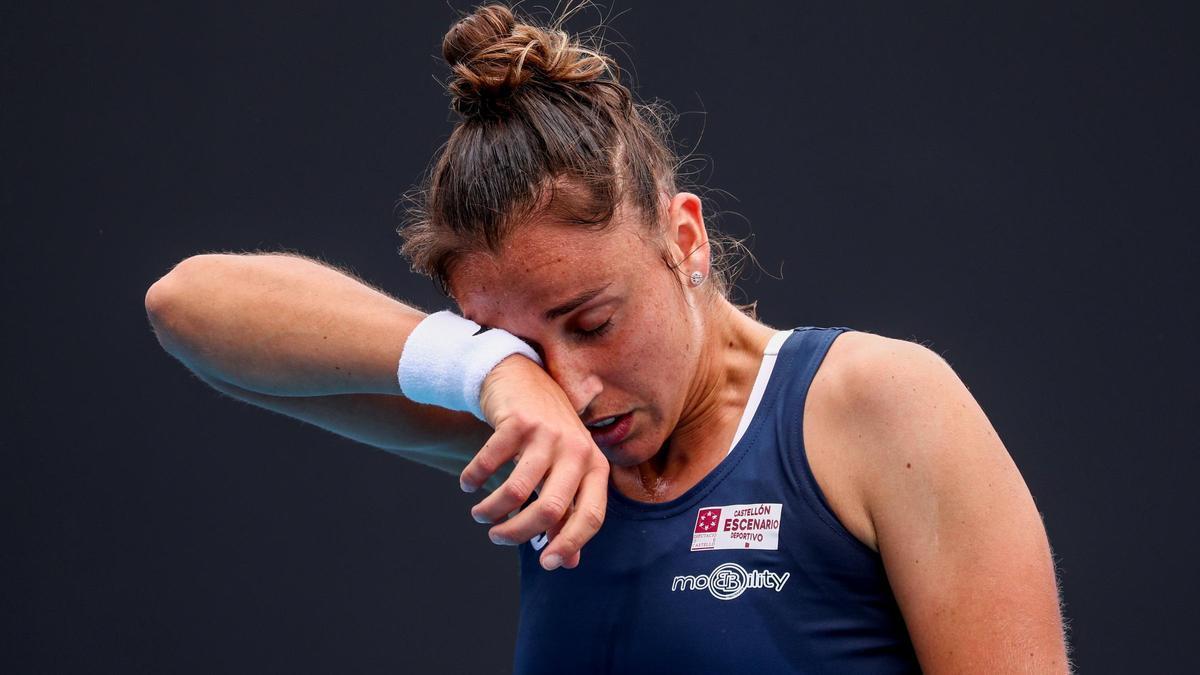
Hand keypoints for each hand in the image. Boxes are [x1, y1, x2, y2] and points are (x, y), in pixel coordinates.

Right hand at [459, 354, 609, 570]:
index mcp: (595, 466)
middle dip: (518, 532)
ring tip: (480, 514)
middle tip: (496, 537)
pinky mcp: (518, 420)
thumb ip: (568, 514)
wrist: (523, 376)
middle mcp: (577, 449)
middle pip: (550, 509)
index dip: (569, 545)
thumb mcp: (565, 471)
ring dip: (491, 510)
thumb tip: (569, 562)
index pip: (592, 516)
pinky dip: (474, 479)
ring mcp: (548, 433)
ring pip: (517, 490)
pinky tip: (467, 484)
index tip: (546, 564)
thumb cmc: (547, 434)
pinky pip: (490, 463)